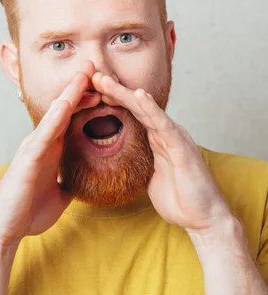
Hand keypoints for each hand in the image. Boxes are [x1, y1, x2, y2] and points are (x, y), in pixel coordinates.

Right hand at [0, 64, 95, 249]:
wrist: (4, 230)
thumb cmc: (27, 211)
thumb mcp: (59, 195)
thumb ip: (70, 182)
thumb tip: (85, 182)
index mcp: (51, 149)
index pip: (71, 118)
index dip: (85, 101)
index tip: (103, 87)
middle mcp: (42, 142)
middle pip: (64, 108)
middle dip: (79, 87)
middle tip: (95, 66)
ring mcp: (34, 146)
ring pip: (55, 113)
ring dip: (70, 92)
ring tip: (85, 73)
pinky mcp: (28, 157)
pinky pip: (45, 132)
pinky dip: (56, 116)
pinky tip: (67, 102)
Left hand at [91, 72, 232, 235]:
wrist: (204, 219)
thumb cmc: (180, 199)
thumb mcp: (149, 178)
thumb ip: (138, 164)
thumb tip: (118, 164)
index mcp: (157, 139)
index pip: (131, 113)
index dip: (111, 100)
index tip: (89, 90)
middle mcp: (165, 132)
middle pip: (135, 105)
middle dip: (112, 90)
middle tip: (92, 75)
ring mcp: (174, 137)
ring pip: (145, 109)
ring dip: (124, 93)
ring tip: (104, 80)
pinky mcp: (181, 147)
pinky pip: (163, 124)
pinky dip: (152, 109)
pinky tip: (140, 95)